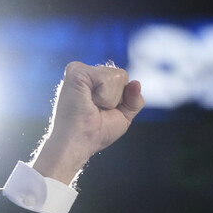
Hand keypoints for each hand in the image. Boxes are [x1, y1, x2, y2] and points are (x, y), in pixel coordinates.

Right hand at [32, 62, 144, 184]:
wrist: (79, 142)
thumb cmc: (96, 133)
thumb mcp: (123, 116)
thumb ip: (134, 100)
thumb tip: (136, 83)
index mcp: (93, 81)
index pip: (122, 79)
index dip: (121, 99)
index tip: (103, 111)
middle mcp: (86, 73)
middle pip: (122, 75)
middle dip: (117, 98)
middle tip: (96, 110)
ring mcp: (79, 70)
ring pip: (117, 76)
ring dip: (110, 99)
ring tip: (91, 107)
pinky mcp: (76, 71)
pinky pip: (107, 78)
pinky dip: (104, 96)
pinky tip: (89, 102)